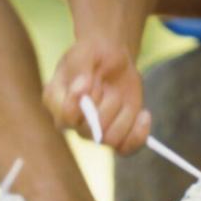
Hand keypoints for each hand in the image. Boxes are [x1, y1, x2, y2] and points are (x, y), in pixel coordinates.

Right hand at [43, 38, 150, 154]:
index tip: (90, 79)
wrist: (111, 57)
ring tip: (123, 95)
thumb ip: (79, 70)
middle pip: (90, 131)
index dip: (81, 102)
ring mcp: (94, 131)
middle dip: (107, 105)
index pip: (66, 117)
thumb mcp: (83, 53)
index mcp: (56, 103)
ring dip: (124, 116)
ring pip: (110, 139)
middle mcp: (73, 123)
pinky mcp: (114, 134)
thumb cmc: (92, 55)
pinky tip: (143, 115)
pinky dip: (138, 134)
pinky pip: (125, 148)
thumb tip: (80, 90)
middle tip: (107, 83)